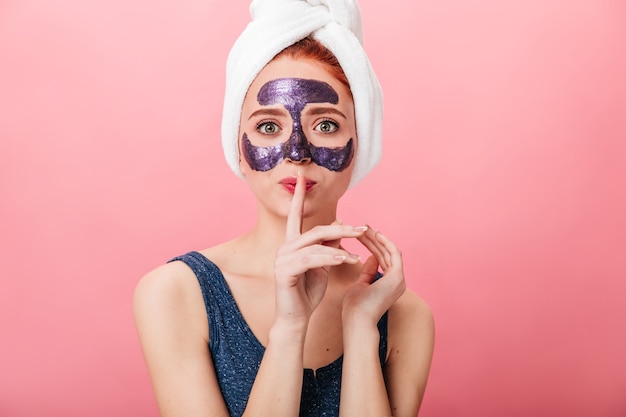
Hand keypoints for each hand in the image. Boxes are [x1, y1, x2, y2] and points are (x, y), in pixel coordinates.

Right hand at [273, 172, 366, 327]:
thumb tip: (340, 226)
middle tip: (363, 228)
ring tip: (359, 253)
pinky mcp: (284, 271)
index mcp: (292, 244)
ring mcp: (282, 259)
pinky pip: (312, 259)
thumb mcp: (322, 266)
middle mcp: (284, 248)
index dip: (299, 197)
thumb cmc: (307, 293)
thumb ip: (329, 246)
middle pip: (315, 230)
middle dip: (341, 228)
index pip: (295, 216)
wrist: (295, 319)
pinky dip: (331, 258)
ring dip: (340, 247)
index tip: (302, 178)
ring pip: (315, 244)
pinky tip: (346, 260)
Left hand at [342, 228, 406, 326]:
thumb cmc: (355, 309)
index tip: (360, 234)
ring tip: (365, 227)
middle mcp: (398, 281)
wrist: (356, 322)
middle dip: (374, 239)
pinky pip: (394, 253)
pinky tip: (374, 234)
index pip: (383, 258)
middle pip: (386, 253)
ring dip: (378, 238)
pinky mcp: (397, 277)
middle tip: (362, 226)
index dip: (372, 245)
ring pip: (390, 251)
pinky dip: (385, 243)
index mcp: (390, 284)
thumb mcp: (361, 285)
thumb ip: (368, 272)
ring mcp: (399, 279)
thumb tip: (370, 258)